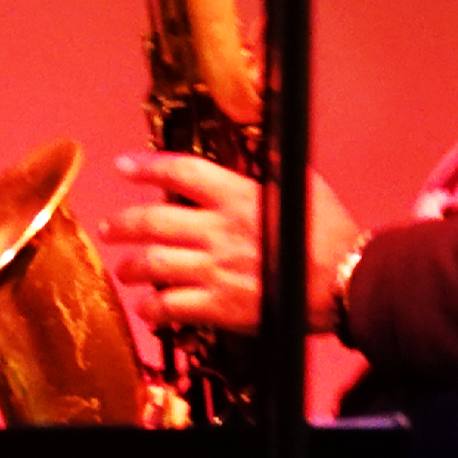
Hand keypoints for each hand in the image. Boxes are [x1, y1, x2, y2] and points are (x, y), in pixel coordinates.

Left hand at [99, 152, 364, 337]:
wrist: (346, 284)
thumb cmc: (331, 237)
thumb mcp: (304, 185)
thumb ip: (272, 168)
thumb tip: (259, 148)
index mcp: (239, 196)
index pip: (180, 172)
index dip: (146, 167)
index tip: (123, 166)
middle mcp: (220, 230)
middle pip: (153, 222)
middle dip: (123, 224)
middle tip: (111, 228)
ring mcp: (216, 269)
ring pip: (153, 264)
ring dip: (131, 267)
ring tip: (125, 270)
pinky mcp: (220, 306)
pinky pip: (170, 307)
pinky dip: (153, 308)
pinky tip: (149, 309)